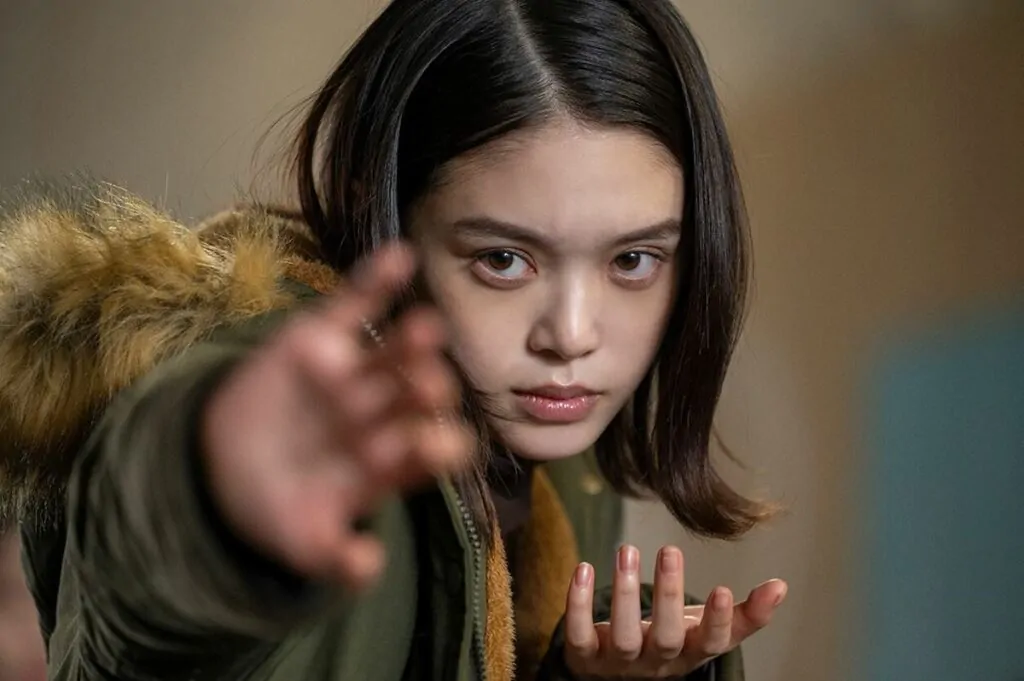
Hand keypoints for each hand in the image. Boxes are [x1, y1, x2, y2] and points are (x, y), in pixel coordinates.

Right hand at [202, 243, 470, 589]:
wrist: (220, 468)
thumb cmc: (277, 508)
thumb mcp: (300, 542)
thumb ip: (334, 556)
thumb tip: (367, 568)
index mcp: (384, 465)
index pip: (419, 456)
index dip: (433, 449)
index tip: (445, 447)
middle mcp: (377, 416)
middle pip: (410, 401)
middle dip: (424, 392)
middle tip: (435, 386)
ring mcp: (352, 374)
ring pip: (389, 354)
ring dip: (409, 341)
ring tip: (428, 325)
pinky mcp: (321, 336)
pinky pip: (353, 306)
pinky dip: (376, 282)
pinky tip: (401, 257)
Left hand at [564, 545, 786, 678]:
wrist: (621, 672)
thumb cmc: (673, 640)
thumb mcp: (707, 629)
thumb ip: (746, 614)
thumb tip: (781, 586)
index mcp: (691, 653)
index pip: (711, 644)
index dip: (719, 622)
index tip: (724, 589)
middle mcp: (658, 662)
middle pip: (666, 636)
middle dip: (668, 594)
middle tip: (671, 549)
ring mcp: (620, 662)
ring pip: (624, 635)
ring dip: (624, 593)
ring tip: (627, 548)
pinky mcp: (585, 655)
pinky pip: (579, 634)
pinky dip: (576, 604)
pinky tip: (583, 568)